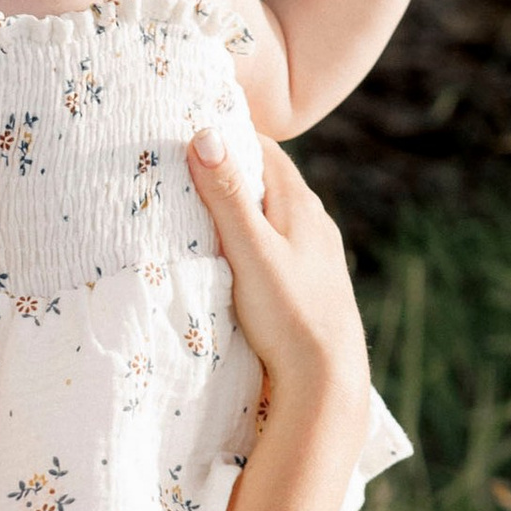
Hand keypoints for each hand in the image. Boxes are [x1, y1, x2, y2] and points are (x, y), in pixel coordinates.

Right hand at [184, 125, 368, 443]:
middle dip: (230, 169)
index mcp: (301, 205)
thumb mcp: (250, 251)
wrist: (327, 379)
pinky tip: (235, 256)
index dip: (228, 135)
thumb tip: (205, 133)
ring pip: (273, 215)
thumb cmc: (288, 314)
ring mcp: (316, 254)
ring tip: (201, 209)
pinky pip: (277, 245)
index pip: (263, 150)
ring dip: (241, 207)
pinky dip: (253, 238)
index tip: (189, 130)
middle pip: (268, 180)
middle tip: (184, 166)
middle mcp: (314, 222)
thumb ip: (226, 196)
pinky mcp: (310, 283)